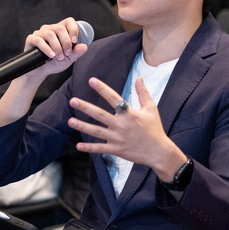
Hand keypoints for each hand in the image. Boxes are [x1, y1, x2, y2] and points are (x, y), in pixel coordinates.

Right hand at [22, 18, 89, 82]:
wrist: (41, 72)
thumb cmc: (55, 63)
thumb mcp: (68, 59)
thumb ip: (76, 52)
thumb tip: (84, 46)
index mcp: (60, 31)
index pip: (69, 21)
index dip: (73, 29)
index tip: (75, 41)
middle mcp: (49, 29)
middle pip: (60, 28)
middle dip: (66, 42)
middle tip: (67, 53)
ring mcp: (39, 33)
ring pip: (50, 34)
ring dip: (57, 47)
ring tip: (59, 57)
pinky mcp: (31, 39)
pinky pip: (39, 40)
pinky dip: (47, 48)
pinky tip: (51, 56)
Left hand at [69, 76, 185, 180]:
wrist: (158, 152)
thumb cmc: (155, 129)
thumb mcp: (151, 109)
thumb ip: (143, 93)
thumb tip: (139, 77)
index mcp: (129, 114)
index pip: (113, 98)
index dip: (102, 89)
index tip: (91, 80)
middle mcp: (121, 125)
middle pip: (100, 114)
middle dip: (85, 107)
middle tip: (72, 101)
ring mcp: (117, 138)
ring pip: (96, 131)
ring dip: (82, 126)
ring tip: (70, 121)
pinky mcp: (116, 149)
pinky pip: (100, 148)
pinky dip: (89, 148)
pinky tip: (78, 146)